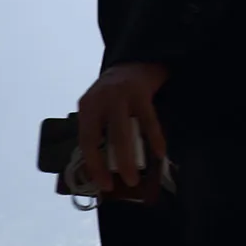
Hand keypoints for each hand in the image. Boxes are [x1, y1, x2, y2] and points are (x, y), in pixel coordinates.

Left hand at [77, 63, 168, 192]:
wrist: (134, 61)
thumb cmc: (115, 93)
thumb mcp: (99, 107)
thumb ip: (98, 130)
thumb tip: (100, 168)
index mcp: (87, 106)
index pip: (86, 140)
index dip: (94, 165)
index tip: (103, 184)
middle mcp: (101, 100)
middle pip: (106, 138)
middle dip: (116, 164)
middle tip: (125, 183)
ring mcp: (121, 95)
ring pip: (124, 133)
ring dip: (131, 157)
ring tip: (136, 177)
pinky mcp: (141, 92)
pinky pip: (148, 121)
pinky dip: (154, 138)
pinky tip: (159, 153)